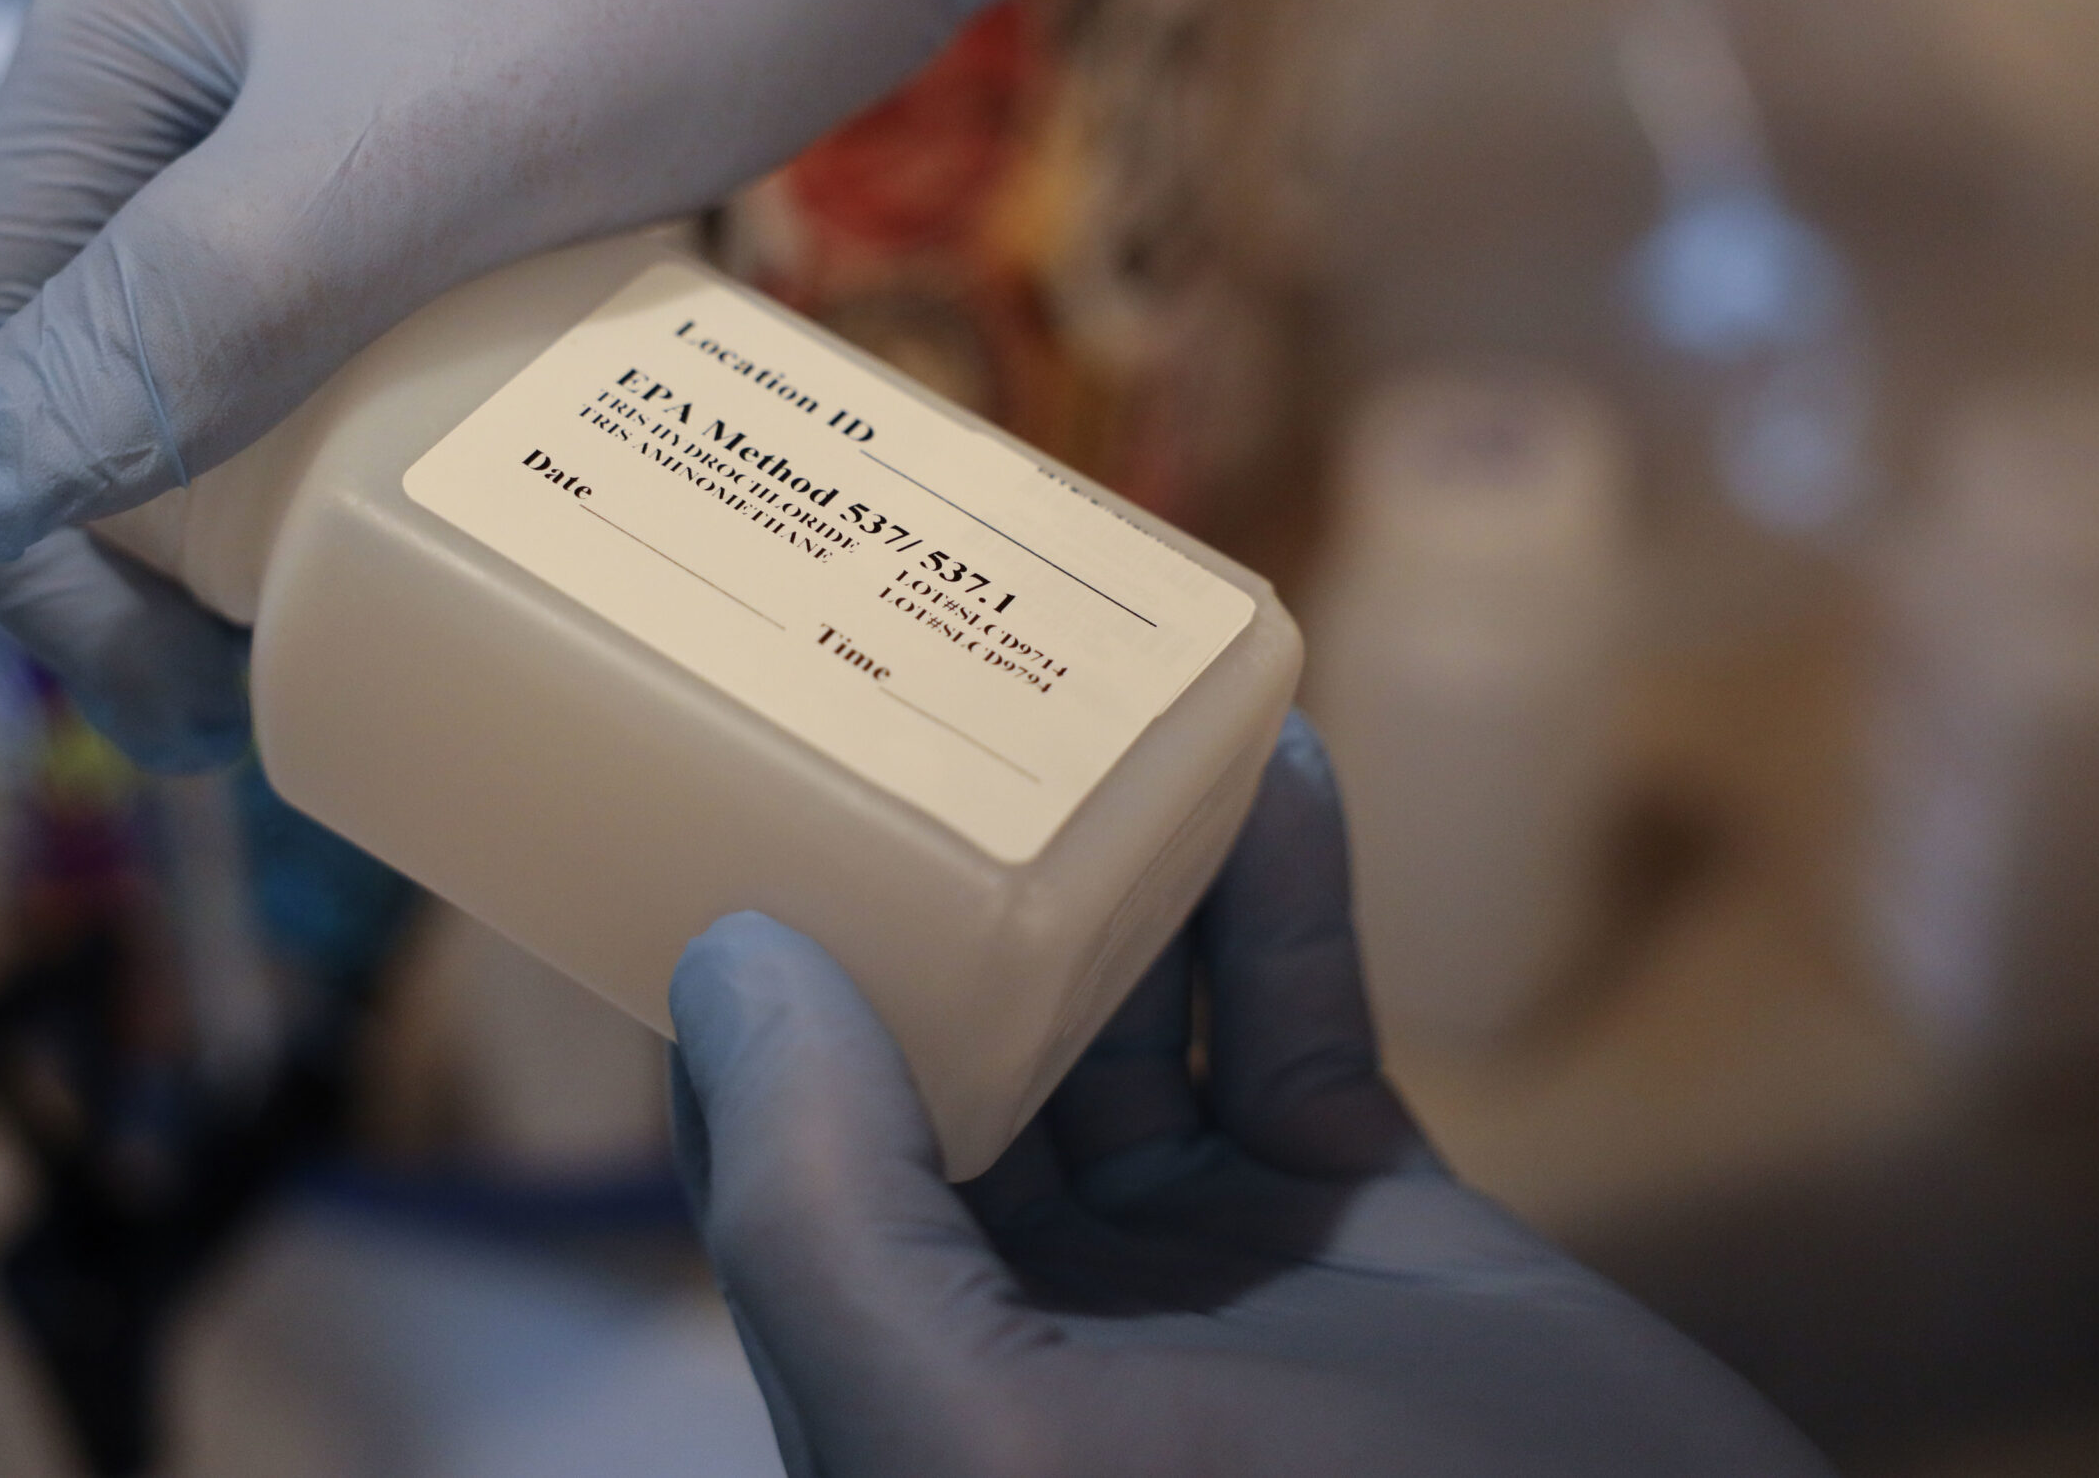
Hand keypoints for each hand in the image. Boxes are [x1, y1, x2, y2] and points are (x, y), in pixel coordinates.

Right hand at [0, 0, 1040, 769]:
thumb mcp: (398, 155)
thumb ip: (183, 314)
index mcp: (114, 58)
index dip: (30, 544)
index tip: (184, 687)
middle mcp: (192, 77)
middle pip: (84, 356)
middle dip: (134, 547)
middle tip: (255, 696)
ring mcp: (329, 100)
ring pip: (225, 343)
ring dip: (252, 500)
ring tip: (342, 627)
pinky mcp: (461, 134)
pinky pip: (359, 312)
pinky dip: (373, 424)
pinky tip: (448, 497)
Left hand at [667, 714, 1835, 1476]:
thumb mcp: (975, 1432)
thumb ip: (825, 1218)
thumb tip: (729, 967)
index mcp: (909, 1382)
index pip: (782, 1155)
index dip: (754, 987)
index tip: (737, 794)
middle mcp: (1038, 1324)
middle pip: (955, 1057)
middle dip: (944, 887)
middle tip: (929, 695)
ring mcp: (1211, 1271)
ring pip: (1134, 1017)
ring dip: (1122, 864)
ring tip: (1102, 697)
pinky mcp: (1369, 1223)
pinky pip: (1298, 1021)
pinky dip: (1284, 898)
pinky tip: (1278, 766)